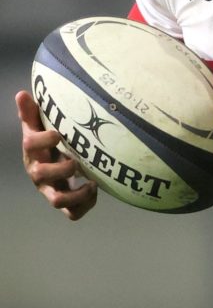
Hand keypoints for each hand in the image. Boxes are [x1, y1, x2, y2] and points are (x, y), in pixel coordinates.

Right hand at [16, 90, 96, 219]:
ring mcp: (50, 190)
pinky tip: (96, 190)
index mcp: (34, 152)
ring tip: (92, 183)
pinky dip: (85, 205)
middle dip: (60, 168)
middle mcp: (39, 173)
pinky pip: (72, 214)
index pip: (30, 144)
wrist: (54, 167)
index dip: (43, 140)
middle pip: (41, 175)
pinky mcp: (65, 203)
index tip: (58, 134)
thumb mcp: (40, 127)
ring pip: (57, 200)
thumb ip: (32, 114)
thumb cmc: (49, 145)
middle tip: (76, 161)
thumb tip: (21, 93)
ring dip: (75, 194)